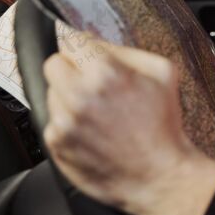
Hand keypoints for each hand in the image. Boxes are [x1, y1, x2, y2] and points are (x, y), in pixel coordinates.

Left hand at [42, 32, 214, 214]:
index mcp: (105, 73)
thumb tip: (95, 40)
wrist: (159, 175)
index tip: (85, 52)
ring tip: (97, 112)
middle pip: (53, 64)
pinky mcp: (57, 143)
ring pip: (52, 93)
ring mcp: (64, 121)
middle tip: (90, 83)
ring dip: (68, 97)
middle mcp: (79, 95)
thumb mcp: (163, 73)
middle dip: (70, 69)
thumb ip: (126, 50)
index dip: (81, 46)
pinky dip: (68, 123)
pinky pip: (52, 121)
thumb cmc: (163, 126)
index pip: (70, 40)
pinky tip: (91, 130)